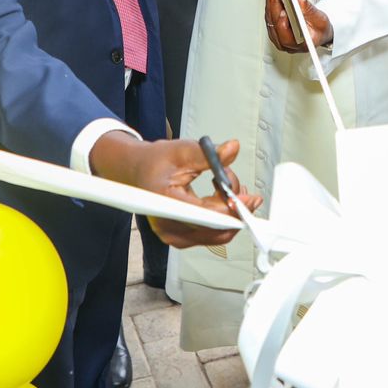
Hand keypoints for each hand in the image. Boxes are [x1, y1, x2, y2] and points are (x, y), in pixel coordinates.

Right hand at [90, 132, 260, 247]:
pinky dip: (222, 218)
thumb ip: (210, 154)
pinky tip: (220, 197)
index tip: (249, 199)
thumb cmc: (156, 162)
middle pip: (216, 230)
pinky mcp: (181, 238)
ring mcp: (174, 236)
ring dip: (230, 212)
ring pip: (217, 234)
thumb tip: (231, 149)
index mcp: (166, 203)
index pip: (206, 215)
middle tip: (238, 185)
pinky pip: (211, 235)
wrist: (138, 171)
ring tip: (224, 184)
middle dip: (235, 209)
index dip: (232, 209)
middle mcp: (169, 226)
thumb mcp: (182, 151)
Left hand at [265, 0, 332, 52]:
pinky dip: (271, 1)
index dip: (282, 21)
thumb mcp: (321, 20)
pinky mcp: (273, 29)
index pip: (285, 33)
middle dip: (274, 2)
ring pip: (269, 16)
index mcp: (297, 44)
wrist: (318, 34)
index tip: (283, 10)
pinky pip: (269, 14)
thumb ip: (309, 9)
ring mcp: (276, 36)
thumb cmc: (320, 31)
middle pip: (274, 21)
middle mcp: (283, 42)